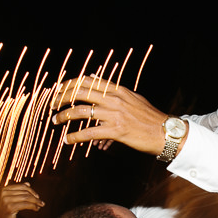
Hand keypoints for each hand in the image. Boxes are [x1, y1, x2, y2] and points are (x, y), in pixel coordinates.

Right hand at [0, 183, 43, 217]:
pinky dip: (33, 206)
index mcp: (5, 189)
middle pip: (25, 192)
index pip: (22, 186)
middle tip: (41, 202)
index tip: (37, 196)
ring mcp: (6, 200)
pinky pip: (26, 204)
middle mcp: (4, 193)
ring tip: (40, 205)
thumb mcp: (11, 199)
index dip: (32, 191)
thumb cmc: (7, 212)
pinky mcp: (10, 207)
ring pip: (26, 198)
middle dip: (35, 197)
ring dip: (36, 202)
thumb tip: (28, 183)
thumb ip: (18, 191)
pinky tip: (36, 209)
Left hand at [50, 75, 171, 154]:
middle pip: (80, 92)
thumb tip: (94, 77)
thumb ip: (113, 88)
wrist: (165, 132)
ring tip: (56, 121)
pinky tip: (68, 140)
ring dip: (64, 116)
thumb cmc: (149, 117)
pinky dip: (75, 137)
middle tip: (52, 104)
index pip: (88, 81)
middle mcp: (114, 99)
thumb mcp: (132, 97)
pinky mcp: (116, 131)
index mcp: (118, 90)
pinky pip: (89, 133)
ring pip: (81, 112)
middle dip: (62, 97)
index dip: (70, 83)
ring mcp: (114, 114)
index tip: (59, 89)